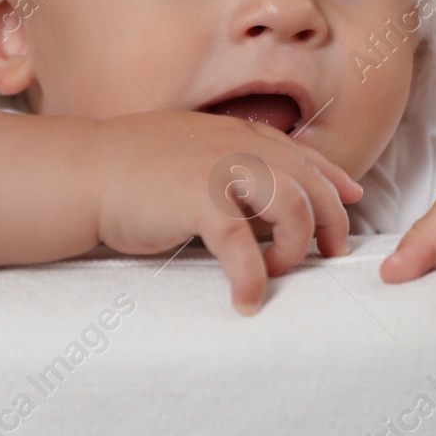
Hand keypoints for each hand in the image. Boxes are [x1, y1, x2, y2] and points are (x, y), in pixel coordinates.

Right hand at [94, 109, 362, 315]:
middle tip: (330, 254)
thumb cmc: (129, 170)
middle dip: (330, 220)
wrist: (82, 173)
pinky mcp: (199, 200)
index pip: (301, 154)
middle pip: (309, 183)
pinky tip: (248, 300)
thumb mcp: (190, 156)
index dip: (332, 178)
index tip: (352, 198)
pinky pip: (243, 245)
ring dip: (294, 247)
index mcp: (236, 135)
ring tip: (277, 272)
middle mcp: (237, 146)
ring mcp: (220, 170)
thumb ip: (228, 171)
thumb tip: (261, 205)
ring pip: (292, 208)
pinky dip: (252, 277)